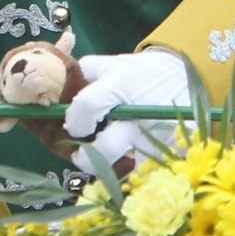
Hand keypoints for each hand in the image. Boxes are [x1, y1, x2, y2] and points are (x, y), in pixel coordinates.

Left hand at [65, 49, 186, 173]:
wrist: (179, 81)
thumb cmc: (137, 73)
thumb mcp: (108, 65)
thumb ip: (80, 76)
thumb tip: (55, 93)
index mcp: (119, 85)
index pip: (88, 106)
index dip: (74, 120)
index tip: (72, 126)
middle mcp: (137, 115)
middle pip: (106, 148)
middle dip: (86, 157)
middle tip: (79, 154)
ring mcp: (154, 138)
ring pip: (122, 166)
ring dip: (106, 165)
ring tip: (102, 154)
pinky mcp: (166, 154)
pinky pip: (138, 170)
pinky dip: (125, 166)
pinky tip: (121, 155)